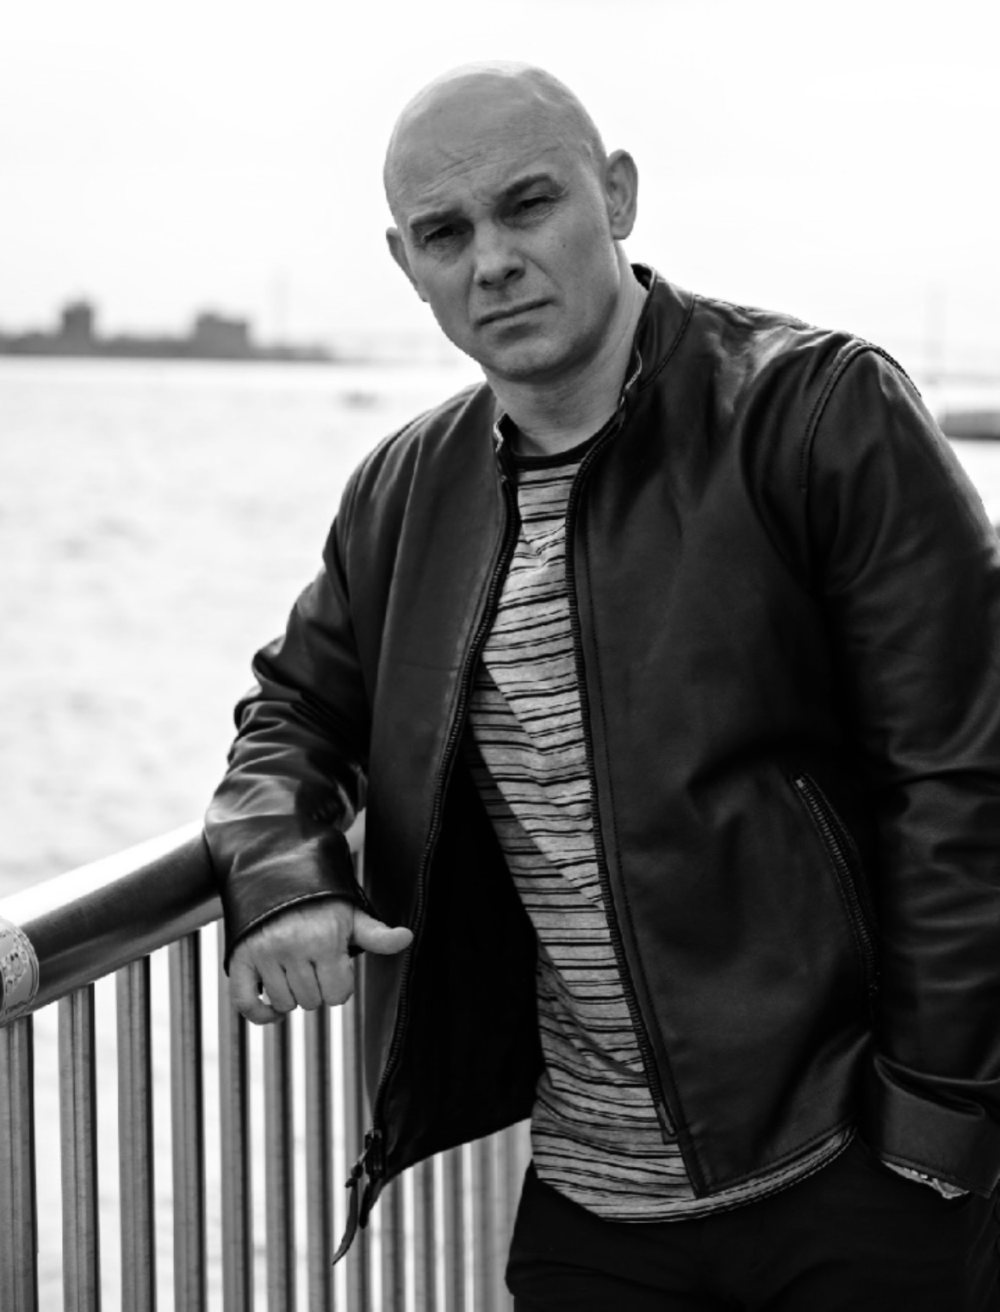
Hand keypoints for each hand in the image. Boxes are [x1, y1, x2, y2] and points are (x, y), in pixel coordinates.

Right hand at [228, 898, 412, 1023]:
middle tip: (314, 963)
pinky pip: (246, 1004)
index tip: (336, 966)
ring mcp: (263, 954)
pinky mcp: (240, 958)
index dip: (340, 984)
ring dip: (293, 995)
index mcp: (324, 939)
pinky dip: (261, 1014)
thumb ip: (377, 934)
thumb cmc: (321, 901)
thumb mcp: (351, 915)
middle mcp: (292, 947)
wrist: (276, 873)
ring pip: (284, 1004)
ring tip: (295, 969)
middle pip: (312, 1002)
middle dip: (317, 987)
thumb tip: (407, 937)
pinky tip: (274, 1010)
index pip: (338, 994)